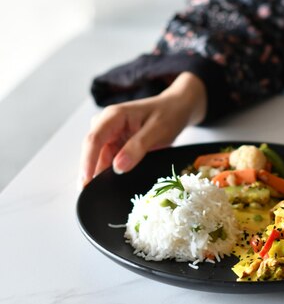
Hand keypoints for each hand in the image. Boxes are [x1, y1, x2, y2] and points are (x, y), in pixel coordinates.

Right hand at [80, 72, 206, 186]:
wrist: (177, 108)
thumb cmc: (169, 114)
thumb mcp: (157, 130)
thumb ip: (138, 147)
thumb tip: (118, 167)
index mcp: (114, 116)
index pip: (94, 140)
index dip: (88, 162)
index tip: (87, 182)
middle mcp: (107, 124)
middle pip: (93, 151)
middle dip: (91, 172)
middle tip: (92, 194)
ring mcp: (111, 134)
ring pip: (100, 158)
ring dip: (101, 174)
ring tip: (103, 193)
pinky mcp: (117, 143)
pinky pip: (110, 160)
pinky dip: (110, 172)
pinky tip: (112, 184)